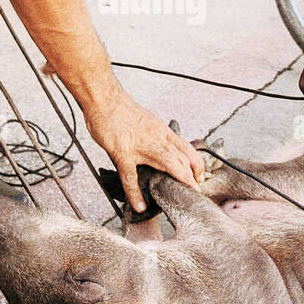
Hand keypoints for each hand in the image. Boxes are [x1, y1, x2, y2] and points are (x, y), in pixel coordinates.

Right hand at [84, 89, 204, 210]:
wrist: (104, 98)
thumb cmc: (121, 110)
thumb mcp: (146, 122)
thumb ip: (154, 136)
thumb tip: (159, 149)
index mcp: (162, 132)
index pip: (187, 149)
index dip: (197, 164)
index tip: (199, 177)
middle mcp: (156, 139)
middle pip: (182, 158)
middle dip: (192, 176)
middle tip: (196, 192)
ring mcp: (140, 146)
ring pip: (166, 163)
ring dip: (178, 180)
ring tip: (183, 197)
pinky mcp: (122, 152)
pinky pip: (130, 176)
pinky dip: (135, 193)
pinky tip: (139, 205)